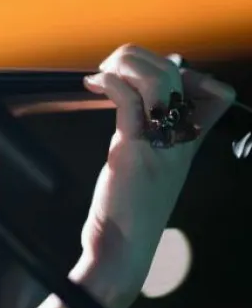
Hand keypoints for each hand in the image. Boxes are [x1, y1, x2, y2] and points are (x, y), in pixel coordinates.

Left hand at [78, 45, 235, 304]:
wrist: (121, 249)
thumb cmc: (128, 208)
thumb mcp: (146, 163)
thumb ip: (147, 134)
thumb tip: (129, 98)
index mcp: (189, 142)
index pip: (214, 93)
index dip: (185, 70)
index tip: (146, 77)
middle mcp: (181, 140)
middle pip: (178, 73)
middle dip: (140, 57)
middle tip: (110, 68)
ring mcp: (160, 144)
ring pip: (159, 79)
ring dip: (125, 65)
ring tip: (102, 74)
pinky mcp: (134, 151)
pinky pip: (130, 100)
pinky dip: (112, 82)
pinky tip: (94, 85)